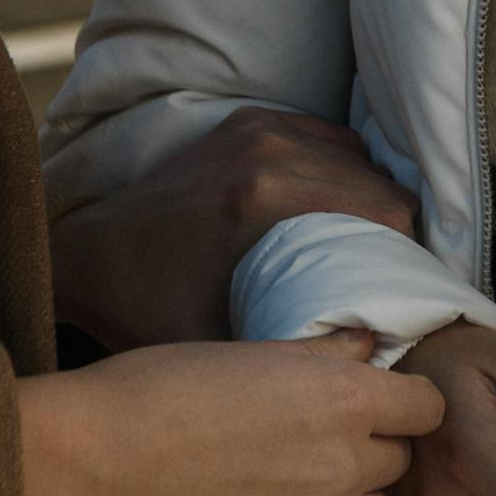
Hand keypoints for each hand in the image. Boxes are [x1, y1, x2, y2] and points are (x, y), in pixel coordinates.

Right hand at [18, 328, 445, 495]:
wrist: (92, 466)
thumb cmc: (158, 389)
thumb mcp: (246, 350)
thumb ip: (322, 355)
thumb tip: (368, 348)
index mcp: (345, 398)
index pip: (427, 407)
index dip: (403, 404)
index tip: (376, 406)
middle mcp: (348, 465)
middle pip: (398, 462)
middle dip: (367, 450)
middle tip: (308, 442)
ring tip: (277, 482)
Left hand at [51, 107, 420, 349]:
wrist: (86, 252)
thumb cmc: (145, 308)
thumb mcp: (215, 349)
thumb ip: (286, 360)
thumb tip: (369, 377)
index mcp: (264, 195)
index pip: (386, 209)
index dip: (409, 253)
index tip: (408, 293)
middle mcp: (267, 148)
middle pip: (380, 182)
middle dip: (396, 231)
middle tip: (392, 281)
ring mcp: (258, 126)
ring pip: (360, 156)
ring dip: (371, 198)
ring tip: (367, 251)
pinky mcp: (248, 119)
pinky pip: (327, 137)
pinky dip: (342, 170)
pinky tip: (335, 213)